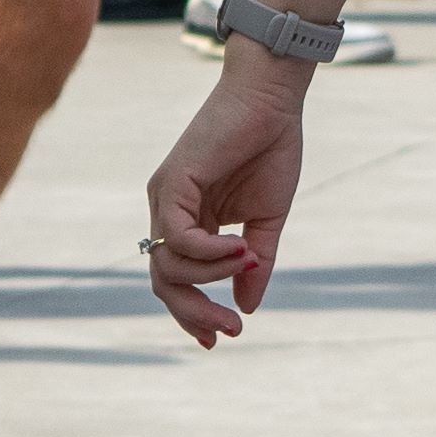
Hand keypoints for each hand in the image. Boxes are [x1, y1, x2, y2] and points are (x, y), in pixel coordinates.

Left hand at [141, 59, 315, 344]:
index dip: (192, 313)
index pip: (176, 279)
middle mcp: (169, 212)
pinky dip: (209, 252)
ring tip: (249, 262)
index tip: (222, 337)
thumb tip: (247, 308)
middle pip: (164, 281)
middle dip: (194, 313)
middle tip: (230, 331)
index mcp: (189, 221)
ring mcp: (165, 198)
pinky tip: (239, 246)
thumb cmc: (270, 148)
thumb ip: (256, 265)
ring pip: (167, 265)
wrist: (271, 99)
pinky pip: (178, 237)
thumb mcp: (267, 220)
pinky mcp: (171, 183)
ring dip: (211, 277)